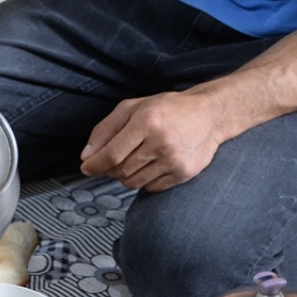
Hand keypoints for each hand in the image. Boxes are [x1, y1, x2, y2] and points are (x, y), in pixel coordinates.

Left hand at [79, 91, 226, 191]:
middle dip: (110, 168)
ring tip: (134, 159)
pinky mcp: (184, 173)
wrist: (210, 114)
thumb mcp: (133, 108)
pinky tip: (151, 165)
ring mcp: (174, 160)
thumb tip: (86, 156)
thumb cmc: (167, 109)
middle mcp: (162, 142)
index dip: (94, 165)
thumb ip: (105, 129)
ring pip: (133, 182)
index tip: (86, 168)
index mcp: (148, 121)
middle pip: (120, 170)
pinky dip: (144, 181)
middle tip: (114, 159)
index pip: (112, 154)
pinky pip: (150, 188)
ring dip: (125, 175)